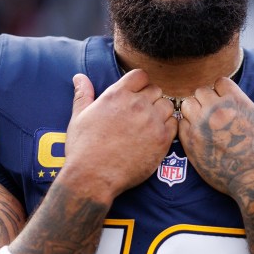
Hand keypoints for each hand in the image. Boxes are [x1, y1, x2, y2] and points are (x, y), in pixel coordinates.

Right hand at [61, 70, 176, 200]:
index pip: (140, 75)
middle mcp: (137, 104)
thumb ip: (83, 94)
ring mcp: (152, 121)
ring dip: (160, 112)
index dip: (139, 84)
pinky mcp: (162, 140)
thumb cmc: (83, 149)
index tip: (135, 95)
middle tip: (140, 114)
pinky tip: (155, 136)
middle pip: (156, 90)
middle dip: (150, 98)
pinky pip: (174, 124)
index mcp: (117, 95)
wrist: (93, 177)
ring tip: (148, 125)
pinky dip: (168, 127)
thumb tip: (79, 77)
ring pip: (167, 105)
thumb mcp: (79, 117)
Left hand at [178, 73, 253, 196]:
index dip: (224, 91)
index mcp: (235, 101)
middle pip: (201, 91)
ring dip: (195, 110)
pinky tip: (200, 134)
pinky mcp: (190, 143)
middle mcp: (215, 110)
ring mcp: (200, 126)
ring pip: (187, 105)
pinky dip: (188, 126)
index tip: (229, 103)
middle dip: (208, 99)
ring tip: (206, 122)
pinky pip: (180, 124)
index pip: (219, 81)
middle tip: (217, 113)